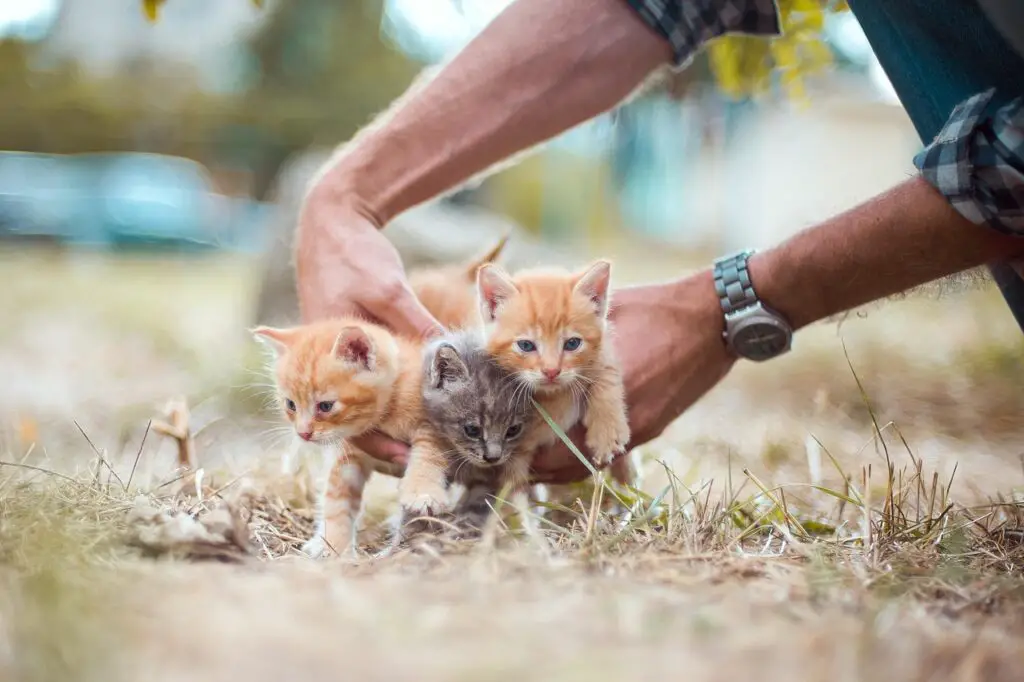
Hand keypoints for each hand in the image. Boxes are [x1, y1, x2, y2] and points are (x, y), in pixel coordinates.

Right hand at [295, 182, 440, 466]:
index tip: (404, 454)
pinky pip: (356, 373)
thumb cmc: (355, 254)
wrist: (330, 220)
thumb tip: (452, 356)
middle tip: (412, 453)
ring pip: (352, 394)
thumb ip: (417, 325)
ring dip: (379, 414)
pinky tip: (406, 396)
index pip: (345, 414)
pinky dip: (378, 387)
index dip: (375, 439)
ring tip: (412, 434)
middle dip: (378, 434)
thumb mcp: (390, 291)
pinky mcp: (342, 338)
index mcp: (326, 352)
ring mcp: (330, 348)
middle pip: (347, 412)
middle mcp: (323, 356)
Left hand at [529, 270, 735, 484]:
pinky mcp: (653, 425)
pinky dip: (590, 458)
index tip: (509, 447)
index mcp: (601, 383)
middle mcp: (619, 412)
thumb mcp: (606, 316)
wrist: (716, 319)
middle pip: (570, 459)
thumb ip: (571, 329)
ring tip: (537, 470)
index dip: (528, 447)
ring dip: (564, 468)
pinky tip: (573, 455)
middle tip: (516, 467)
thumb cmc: (658, 308)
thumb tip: (537, 332)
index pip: (553, 434)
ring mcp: (640, 423)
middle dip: (540, 466)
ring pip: (592, 464)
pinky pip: (614, 454)